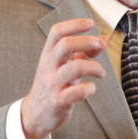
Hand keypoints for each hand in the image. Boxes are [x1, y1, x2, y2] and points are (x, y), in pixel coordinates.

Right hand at [21, 18, 106, 138]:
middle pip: (65, 45)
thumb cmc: (53, 87)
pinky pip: (76, 92)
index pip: (57, 32)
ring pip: (74, 68)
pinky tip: (92, 89)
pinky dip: (89, 88)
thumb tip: (102, 40)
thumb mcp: (63, 66)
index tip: (90, 23)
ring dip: (94, 67)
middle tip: (102, 44)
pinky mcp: (58, 102)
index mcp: (48, 55)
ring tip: (101, 72)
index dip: (74, 24)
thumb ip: (82, 53)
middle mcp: (48, 67)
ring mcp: (52, 84)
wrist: (35, 115)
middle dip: (87, 41)